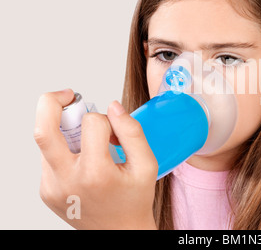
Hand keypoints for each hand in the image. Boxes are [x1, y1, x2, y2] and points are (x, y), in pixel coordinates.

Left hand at [33, 89, 157, 229]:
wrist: (119, 232)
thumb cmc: (134, 199)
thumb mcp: (147, 165)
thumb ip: (132, 131)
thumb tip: (113, 106)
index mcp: (95, 174)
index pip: (92, 124)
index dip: (107, 120)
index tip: (115, 131)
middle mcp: (66, 181)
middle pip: (44, 130)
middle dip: (54, 102)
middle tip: (70, 97)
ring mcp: (51, 187)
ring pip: (47, 141)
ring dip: (65, 129)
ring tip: (88, 140)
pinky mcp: (45, 190)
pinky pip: (49, 156)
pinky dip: (65, 148)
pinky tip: (84, 159)